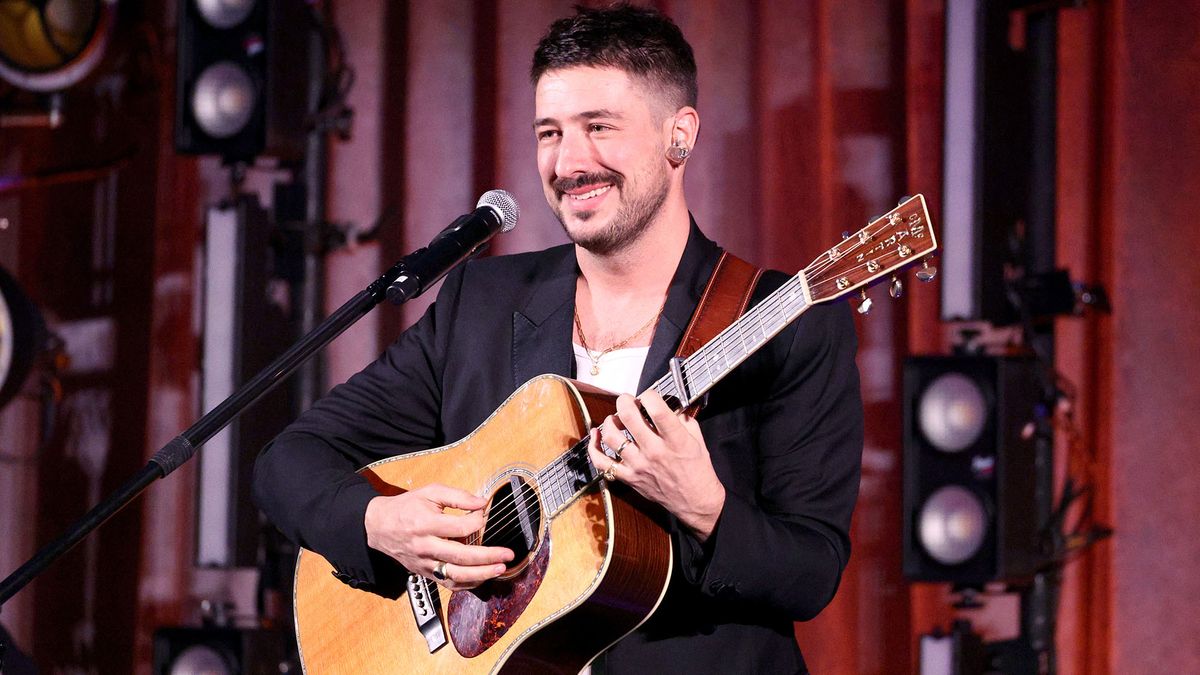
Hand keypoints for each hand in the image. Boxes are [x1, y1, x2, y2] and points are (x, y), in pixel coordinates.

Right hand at [364, 484, 513, 589]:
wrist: (379, 526)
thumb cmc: (406, 507)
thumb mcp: (430, 492)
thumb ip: (457, 496)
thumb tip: (481, 502)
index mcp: (426, 524)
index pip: (459, 528)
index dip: (477, 521)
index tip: (484, 514)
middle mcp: (425, 547)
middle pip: (460, 556)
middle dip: (488, 557)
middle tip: (507, 555)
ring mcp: (425, 563)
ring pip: (455, 575)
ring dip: (481, 575)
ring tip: (499, 569)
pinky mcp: (425, 573)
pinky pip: (448, 584)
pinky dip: (467, 584)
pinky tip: (482, 577)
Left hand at [588, 391, 725, 542]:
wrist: (695, 502)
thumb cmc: (698, 469)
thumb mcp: (697, 439)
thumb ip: (681, 419)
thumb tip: (667, 404)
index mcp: (675, 440)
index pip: (657, 410)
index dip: (648, 396)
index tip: (648, 396)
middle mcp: (655, 452)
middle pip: (629, 418)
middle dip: (624, 402)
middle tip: (627, 400)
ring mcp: (639, 465)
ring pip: (612, 437)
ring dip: (610, 422)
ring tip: (616, 419)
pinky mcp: (629, 478)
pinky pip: (603, 463)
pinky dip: (594, 447)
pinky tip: (596, 435)